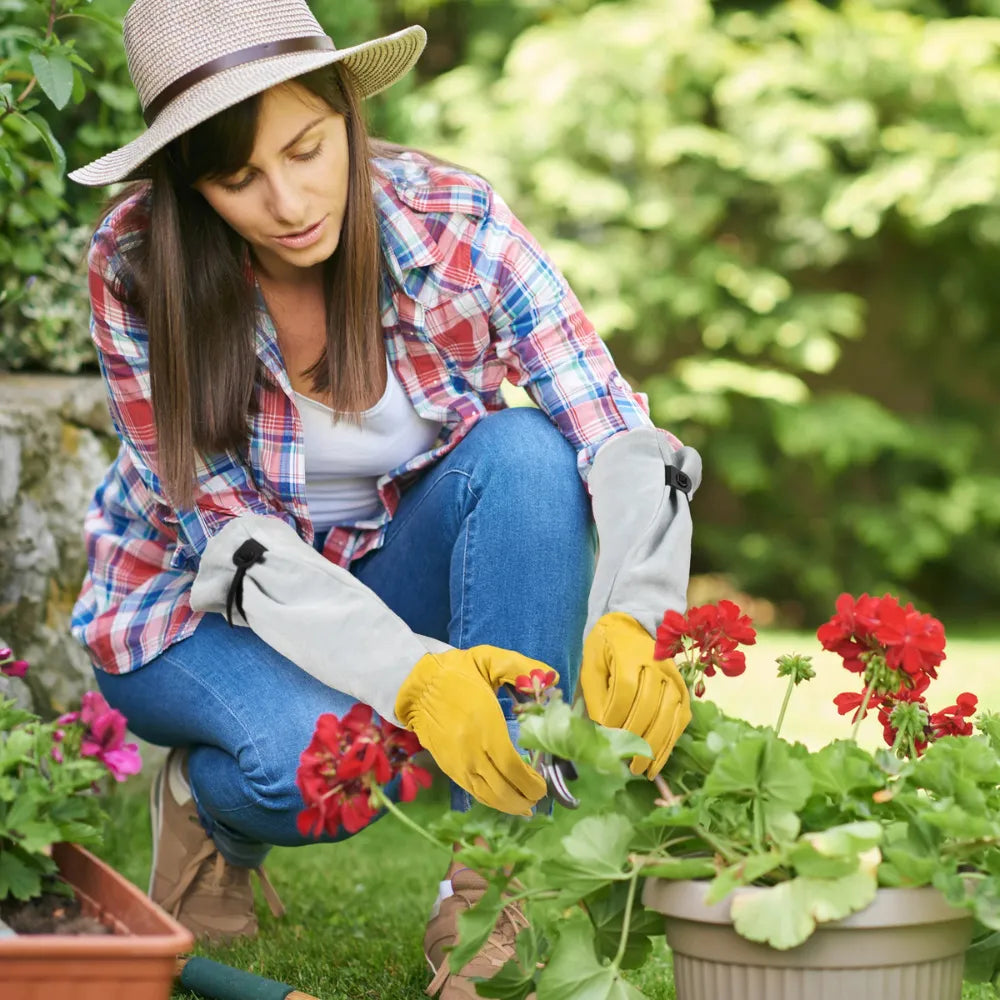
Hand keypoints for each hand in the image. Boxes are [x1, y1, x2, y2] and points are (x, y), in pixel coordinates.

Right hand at [394, 646, 555, 815]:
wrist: (416, 685)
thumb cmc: (456, 672)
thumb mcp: (490, 660)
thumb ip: (522, 668)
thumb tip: (552, 677)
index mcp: (486, 727)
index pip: (513, 767)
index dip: (531, 783)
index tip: (543, 785)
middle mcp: (472, 751)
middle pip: (502, 789)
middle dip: (524, 799)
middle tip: (538, 797)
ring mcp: (458, 763)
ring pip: (487, 795)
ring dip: (508, 806)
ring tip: (525, 807)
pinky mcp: (447, 767)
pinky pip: (472, 791)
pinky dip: (490, 800)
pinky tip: (502, 801)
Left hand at [581, 611, 690, 777]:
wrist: (632, 623)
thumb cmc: (606, 647)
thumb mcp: (591, 664)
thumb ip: (595, 694)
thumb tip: (600, 729)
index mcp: (628, 655)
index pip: (626, 690)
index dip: (617, 716)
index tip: (606, 739)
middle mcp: (656, 665)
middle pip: (649, 705)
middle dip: (637, 739)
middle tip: (627, 766)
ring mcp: (673, 677)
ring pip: (669, 714)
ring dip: (657, 746)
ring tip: (645, 770)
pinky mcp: (683, 688)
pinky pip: (682, 717)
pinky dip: (672, 740)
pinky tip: (661, 758)